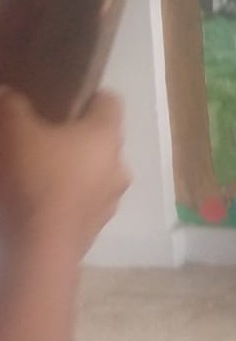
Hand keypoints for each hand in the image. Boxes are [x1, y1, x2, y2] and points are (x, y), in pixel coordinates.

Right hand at [0, 89, 129, 261]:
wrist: (40, 248)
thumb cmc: (33, 178)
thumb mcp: (14, 132)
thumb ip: (13, 106)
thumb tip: (10, 92)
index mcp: (107, 134)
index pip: (110, 101)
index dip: (89, 96)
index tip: (65, 99)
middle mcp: (119, 164)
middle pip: (102, 140)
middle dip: (76, 137)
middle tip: (43, 137)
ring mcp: (112, 198)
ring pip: (96, 173)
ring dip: (74, 170)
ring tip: (40, 172)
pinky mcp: (98, 226)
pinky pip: (86, 202)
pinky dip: (69, 198)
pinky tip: (42, 202)